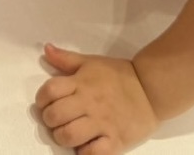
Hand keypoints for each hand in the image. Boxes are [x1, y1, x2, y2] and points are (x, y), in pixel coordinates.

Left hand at [35, 44, 159, 153]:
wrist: (152, 89)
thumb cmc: (120, 76)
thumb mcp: (92, 62)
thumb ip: (66, 58)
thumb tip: (46, 49)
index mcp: (82, 83)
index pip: (49, 91)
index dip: (41, 99)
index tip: (45, 104)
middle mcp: (89, 103)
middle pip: (54, 116)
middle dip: (50, 120)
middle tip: (57, 120)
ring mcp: (102, 123)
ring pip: (68, 136)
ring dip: (63, 137)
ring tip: (69, 133)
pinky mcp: (115, 141)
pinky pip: (92, 153)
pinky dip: (84, 152)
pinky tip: (86, 145)